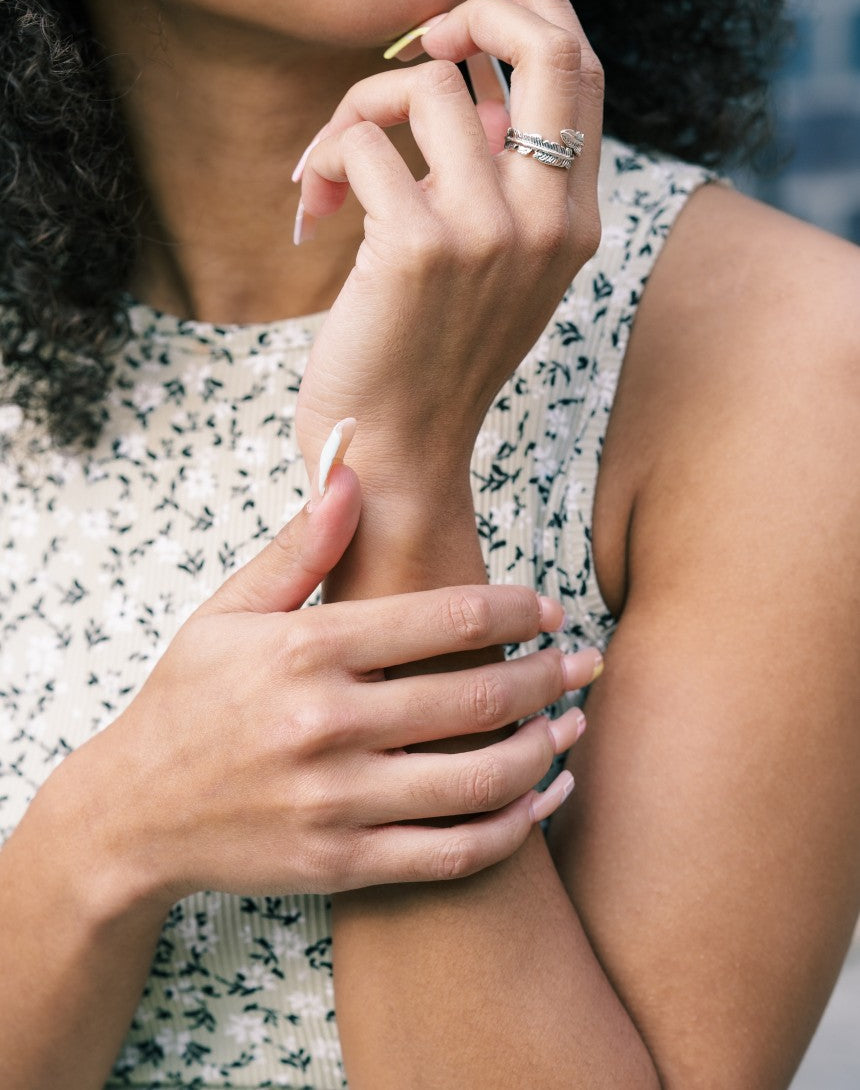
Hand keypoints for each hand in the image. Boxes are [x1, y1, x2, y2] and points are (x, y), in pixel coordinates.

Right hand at [71, 454, 594, 908]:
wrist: (130, 816)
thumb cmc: (186, 701)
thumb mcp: (227, 613)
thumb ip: (300, 547)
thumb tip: (351, 469)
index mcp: (307, 650)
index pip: (446, 618)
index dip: (516, 608)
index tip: (550, 607)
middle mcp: (327, 724)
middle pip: (477, 696)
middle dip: (548, 675)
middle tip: (587, 662)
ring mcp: (337, 802)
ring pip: (478, 779)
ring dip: (544, 749)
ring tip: (574, 725)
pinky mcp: (343, 865)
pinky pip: (453, 852)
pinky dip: (514, 828)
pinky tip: (543, 799)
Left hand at [294, 0, 603, 490]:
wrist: (398, 456)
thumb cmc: (426, 358)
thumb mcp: (488, 265)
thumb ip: (493, 174)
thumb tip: (458, 71)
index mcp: (572, 221)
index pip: (582, 74)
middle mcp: (548, 220)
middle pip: (545, 47)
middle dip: (476, 6)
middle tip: (421, 35)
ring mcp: (490, 233)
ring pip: (422, 85)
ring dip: (354, 110)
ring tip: (328, 172)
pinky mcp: (419, 248)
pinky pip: (362, 141)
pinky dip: (324, 160)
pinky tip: (311, 210)